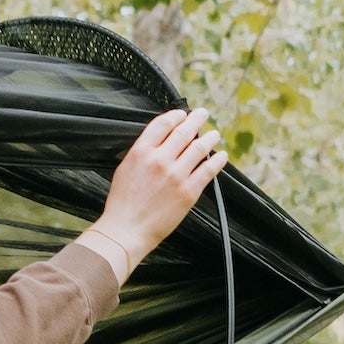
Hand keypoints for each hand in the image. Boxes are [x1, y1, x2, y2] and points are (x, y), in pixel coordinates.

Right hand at [79, 107, 226, 287]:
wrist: (127, 229)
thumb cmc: (122, 202)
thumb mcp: (125, 168)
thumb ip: (142, 152)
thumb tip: (160, 141)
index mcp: (141, 152)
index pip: (162, 124)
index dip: (175, 116)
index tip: (182, 114)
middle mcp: (160, 160)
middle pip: (183, 132)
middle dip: (196, 120)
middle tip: (203, 114)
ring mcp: (176, 175)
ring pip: (198, 148)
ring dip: (209, 138)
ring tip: (214, 133)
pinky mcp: (188, 192)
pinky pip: (208, 170)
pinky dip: (217, 160)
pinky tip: (221, 155)